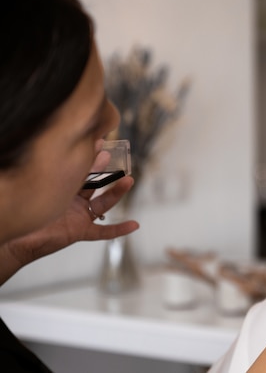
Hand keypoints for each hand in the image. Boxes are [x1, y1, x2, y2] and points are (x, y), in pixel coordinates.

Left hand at [0, 141, 139, 284]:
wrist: (15, 239)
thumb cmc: (24, 212)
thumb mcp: (44, 187)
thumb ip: (57, 174)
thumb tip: (61, 150)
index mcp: (63, 188)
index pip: (81, 170)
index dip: (91, 157)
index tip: (100, 142)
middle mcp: (73, 201)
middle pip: (95, 184)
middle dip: (106, 171)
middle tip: (112, 156)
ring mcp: (79, 216)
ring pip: (103, 204)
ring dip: (117, 193)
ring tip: (129, 181)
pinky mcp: (80, 231)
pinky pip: (103, 232)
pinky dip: (119, 229)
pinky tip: (134, 224)